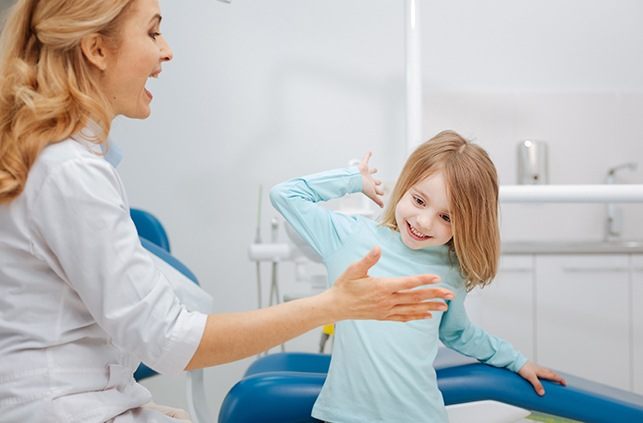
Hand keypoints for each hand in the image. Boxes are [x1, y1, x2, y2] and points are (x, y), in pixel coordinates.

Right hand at [325, 246, 454, 321]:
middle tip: (450, 294)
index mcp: (381, 287)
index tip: (437, 278)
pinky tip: (427, 316)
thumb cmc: (344, 286)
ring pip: (412, 309)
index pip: (407, 283)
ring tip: (445, 306)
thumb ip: (368, 259)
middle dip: (434, 295)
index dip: (423, 280)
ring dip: (430, 307)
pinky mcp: (384, 316)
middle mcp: (386, 300)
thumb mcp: (354, 270)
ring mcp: (386, 310)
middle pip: (415, 297)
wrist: (336, 306)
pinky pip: (404, 317)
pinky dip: (417, 316)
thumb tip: (378, 248)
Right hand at [358, 151, 383, 207]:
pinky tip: (370, 152)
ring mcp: (365, 173)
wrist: (355, 179)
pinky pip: (366, 159)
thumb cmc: (362, 187)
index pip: (376, 189)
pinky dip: (367, 155)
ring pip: (370, 171)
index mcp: (370, 186)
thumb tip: (382, 207)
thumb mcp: (372, 194)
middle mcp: (368, 180)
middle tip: (379, 182)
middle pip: (373, 181)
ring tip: (375, 169)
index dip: (379, 191)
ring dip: (373, 170)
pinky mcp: (363, 166)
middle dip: (377, 181)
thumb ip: (377, 200)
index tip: (382, 192)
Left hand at [518, 361, 566, 395]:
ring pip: (546, 371)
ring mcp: (536, 368)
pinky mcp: (531, 368)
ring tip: (552, 379)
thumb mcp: (531, 378)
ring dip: (550, 375)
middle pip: (551, 373)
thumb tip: (543, 393)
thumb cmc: (523, 368)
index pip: (554, 376)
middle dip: (556, 377)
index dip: (560, 380)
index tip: (565, 384)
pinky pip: (540, 371)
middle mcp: (540, 369)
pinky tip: (540, 376)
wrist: (515, 361)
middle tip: (560, 381)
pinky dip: (543, 374)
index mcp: (542, 371)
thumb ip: (537, 385)